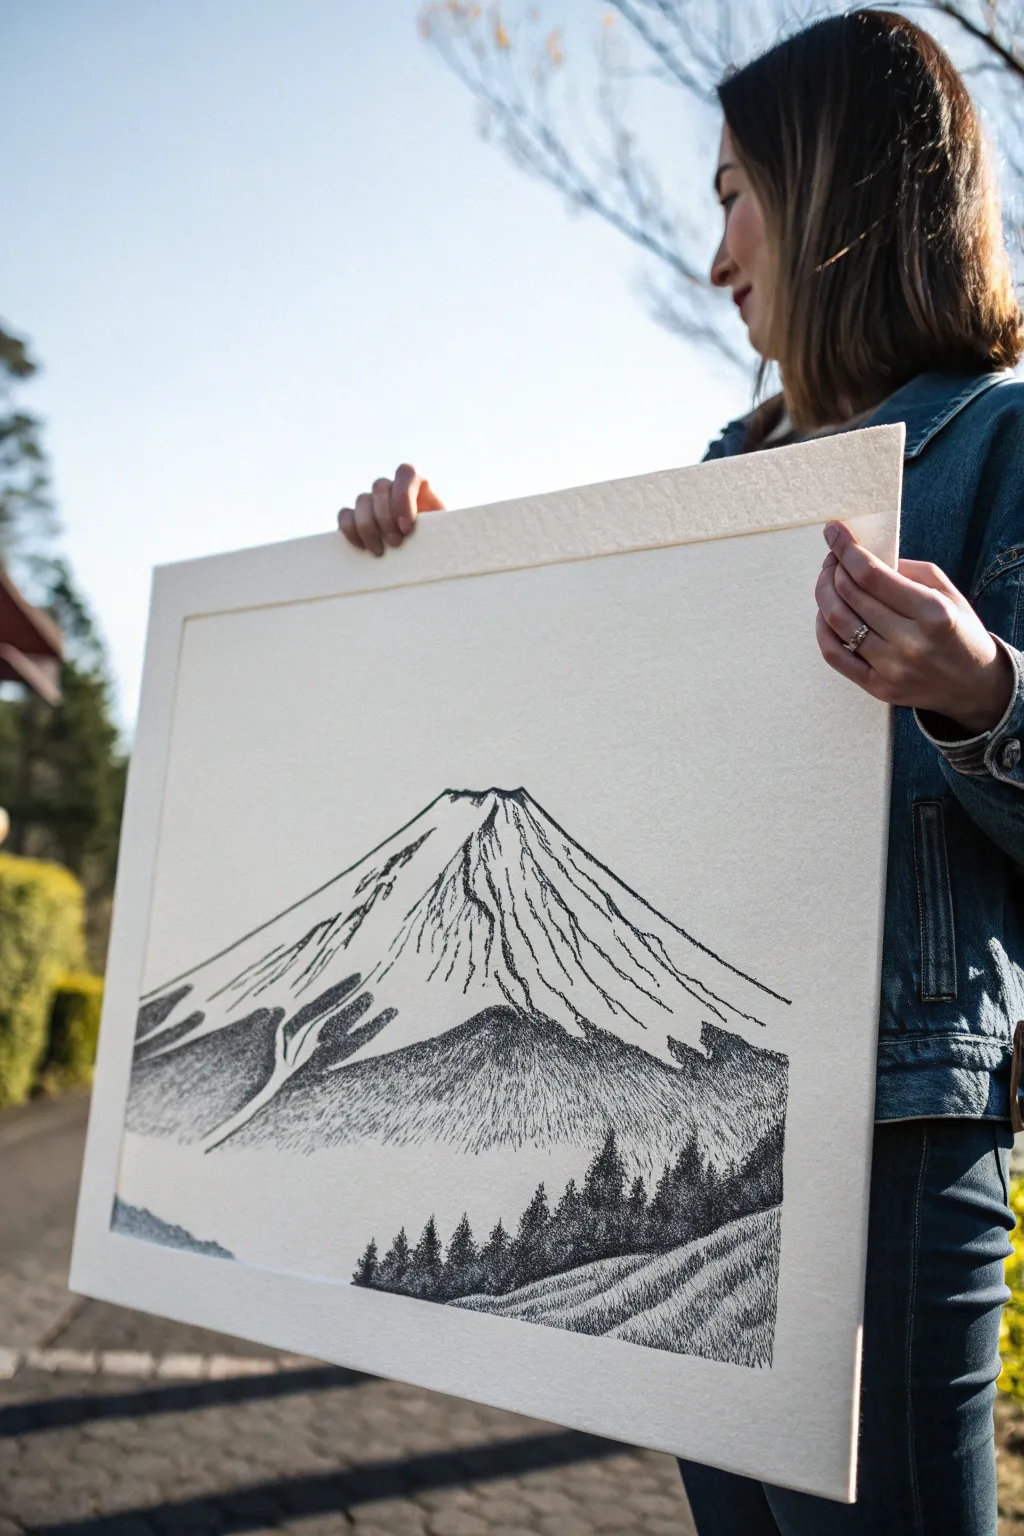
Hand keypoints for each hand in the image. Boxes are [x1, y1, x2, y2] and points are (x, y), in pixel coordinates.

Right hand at [337, 463, 444, 555]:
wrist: (427, 556)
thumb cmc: (440, 543)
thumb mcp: (446, 531)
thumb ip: (440, 524)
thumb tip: (434, 530)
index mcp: (417, 483)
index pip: (406, 472)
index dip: (403, 497)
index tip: (407, 527)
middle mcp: (393, 487)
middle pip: (380, 487)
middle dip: (385, 517)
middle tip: (396, 543)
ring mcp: (374, 500)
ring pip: (362, 500)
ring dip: (368, 527)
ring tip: (380, 551)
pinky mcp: (357, 516)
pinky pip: (345, 514)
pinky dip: (350, 529)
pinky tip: (362, 547)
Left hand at [815, 521, 1013, 734]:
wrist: (973, 685)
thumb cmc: (958, 630)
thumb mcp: (946, 592)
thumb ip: (907, 570)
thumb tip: (862, 555)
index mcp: (933, 613)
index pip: (872, 575)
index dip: (846, 550)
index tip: (834, 532)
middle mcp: (910, 642)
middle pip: (850, 596)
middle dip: (834, 568)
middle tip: (834, 556)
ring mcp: (891, 669)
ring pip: (837, 623)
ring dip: (824, 594)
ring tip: (828, 580)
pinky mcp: (877, 687)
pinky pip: (834, 655)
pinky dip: (822, 629)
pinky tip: (826, 612)